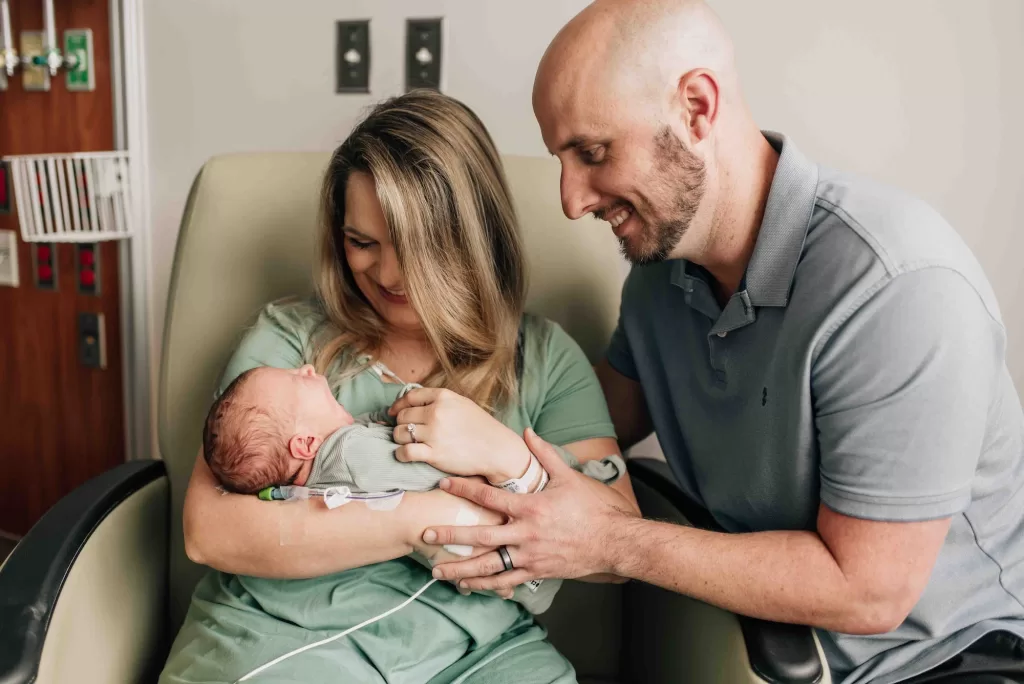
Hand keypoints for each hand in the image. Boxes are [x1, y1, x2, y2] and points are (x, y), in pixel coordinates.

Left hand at [389, 388, 532, 483]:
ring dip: (400, 439)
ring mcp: (434, 433)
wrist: (497, 449)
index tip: (393, 413)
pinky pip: (405, 452)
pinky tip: (405, 455)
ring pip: (400, 433)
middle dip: (401, 424)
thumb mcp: (462, 404)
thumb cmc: (481, 427)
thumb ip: (440, 401)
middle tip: (406, 432)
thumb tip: (413, 404)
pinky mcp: (434, 454)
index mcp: (444, 397)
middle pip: (403, 416)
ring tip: (408, 443)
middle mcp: (437, 412)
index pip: (410, 397)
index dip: (398, 405)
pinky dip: (400, 454)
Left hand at [422, 429, 639, 594]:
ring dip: (461, 570)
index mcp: (530, 507)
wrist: (615, 541)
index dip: (463, 490)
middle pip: (480, 537)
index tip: (442, 484)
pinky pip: (507, 581)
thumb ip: (544, 454)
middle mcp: (525, 534)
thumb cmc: (594, 508)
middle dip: (450, 536)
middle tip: (425, 535)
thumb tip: (527, 431)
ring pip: (488, 567)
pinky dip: (486, 585)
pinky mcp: (537, 572)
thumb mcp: (569, 476)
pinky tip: (469, 586)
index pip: (489, 498)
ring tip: (437, 572)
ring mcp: (530, 556)